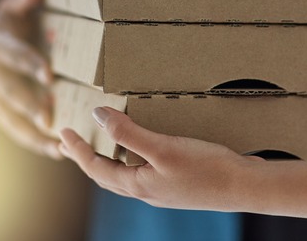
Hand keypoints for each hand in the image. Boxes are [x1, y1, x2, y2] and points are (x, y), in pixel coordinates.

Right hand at [0, 0, 60, 158]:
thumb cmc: (5, 29)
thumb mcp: (9, 8)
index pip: (14, 56)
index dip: (29, 64)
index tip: (48, 75)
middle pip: (10, 92)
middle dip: (29, 104)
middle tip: (50, 116)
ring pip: (12, 119)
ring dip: (35, 133)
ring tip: (60, 145)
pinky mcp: (0, 115)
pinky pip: (17, 133)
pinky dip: (37, 144)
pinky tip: (59, 153)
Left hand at [58, 107, 259, 209]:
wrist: (244, 187)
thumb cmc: (206, 168)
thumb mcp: (163, 147)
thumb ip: (129, 133)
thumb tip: (98, 115)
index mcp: (138, 185)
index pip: (95, 168)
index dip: (77, 150)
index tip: (62, 132)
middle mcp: (147, 191)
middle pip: (106, 176)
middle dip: (86, 158)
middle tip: (71, 143)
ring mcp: (164, 190)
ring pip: (125, 175)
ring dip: (108, 160)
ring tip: (103, 144)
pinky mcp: (179, 184)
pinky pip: (144, 172)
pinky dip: (133, 159)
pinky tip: (144, 149)